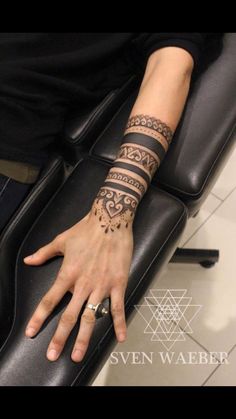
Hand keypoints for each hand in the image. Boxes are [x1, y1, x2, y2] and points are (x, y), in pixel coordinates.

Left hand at [24, 210, 132, 361]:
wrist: (110, 221)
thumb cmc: (85, 230)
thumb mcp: (61, 240)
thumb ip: (44, 253)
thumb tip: (28, 260)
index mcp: (67, 273)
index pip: (49, 300)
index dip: (39, 317)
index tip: (31, 332)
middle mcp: (82, 283)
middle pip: (69, 315)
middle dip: (60, 337)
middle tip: (52, 355)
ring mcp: (101, 285)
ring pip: (90, 316)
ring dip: (83, 338)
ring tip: (78, 355)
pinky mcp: (118, 283)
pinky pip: (117, 307)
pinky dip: (119, 324)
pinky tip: (120, 338)